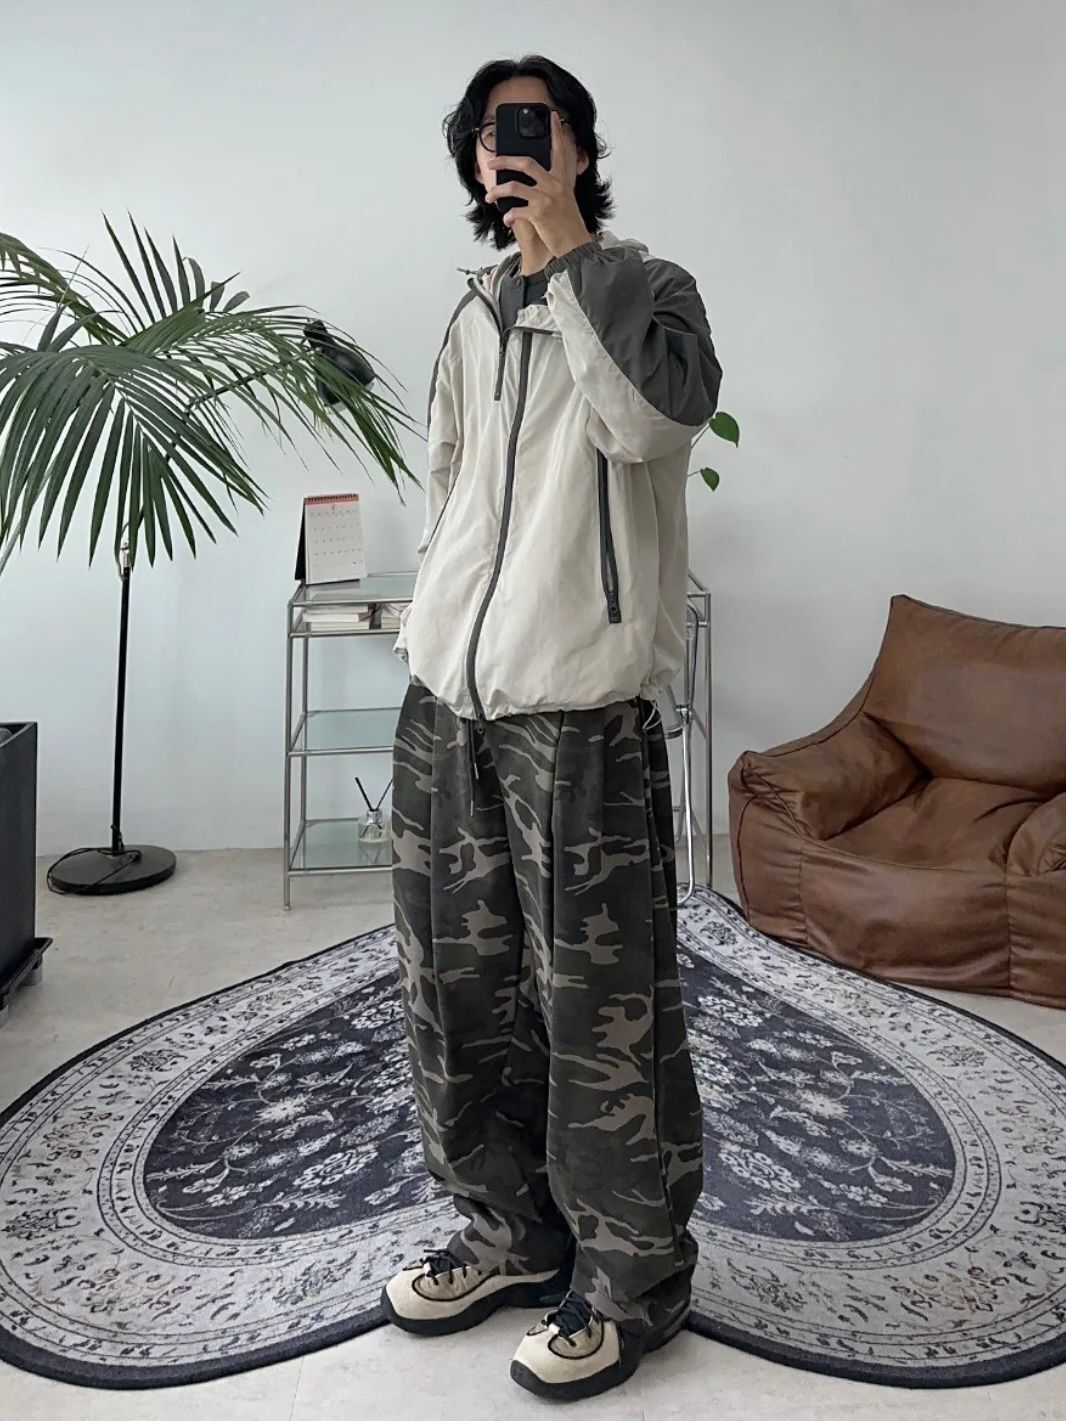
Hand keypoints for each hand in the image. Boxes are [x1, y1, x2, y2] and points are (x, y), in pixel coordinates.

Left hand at [484, 109, 592, 257]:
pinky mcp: (539, 214)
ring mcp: (546, 199)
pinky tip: (507, 219)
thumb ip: (553, 185)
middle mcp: (554, 185)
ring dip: (497, 192)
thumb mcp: (565, 199)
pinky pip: (516, 210)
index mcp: (562, 180)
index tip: (551, 117)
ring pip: (514, 187)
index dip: (555, 133)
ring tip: (490, 197)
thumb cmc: (568, 223)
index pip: (559, 151)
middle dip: (504, 161)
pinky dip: (508, 215)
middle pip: (526, 163)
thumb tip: (531, 179)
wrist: (574, 244)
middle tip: (492, 162)